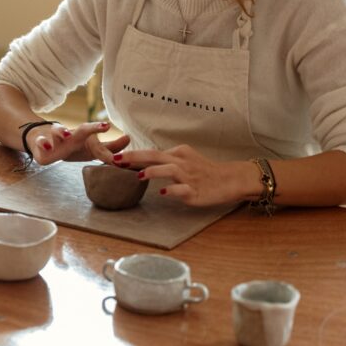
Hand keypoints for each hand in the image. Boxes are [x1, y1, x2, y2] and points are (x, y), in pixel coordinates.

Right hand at [26, 121, 130, 164]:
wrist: (42, 141)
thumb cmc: (71, 146)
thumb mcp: (91, 149)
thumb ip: (110, 148)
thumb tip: (129, 140)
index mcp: (85, 138)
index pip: (102, 142)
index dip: (114, 143)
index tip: (128, 138)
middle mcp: (72, 135)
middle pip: (83, 130)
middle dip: (94, 128)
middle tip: (105, 127)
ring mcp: (56, 138)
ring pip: (58, 131)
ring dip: (62, 132)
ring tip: (67, 134)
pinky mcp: (41, 143)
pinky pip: (41, 142)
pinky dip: (43, 143)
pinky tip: (47, 147)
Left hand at [113, 144, 259, 206]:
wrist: (230, 179)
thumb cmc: (205, 171)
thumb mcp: (185, 160)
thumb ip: (166, 161)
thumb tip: (143, 164)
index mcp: (178, 154)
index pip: (152, 153)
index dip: (133, 155)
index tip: (115, 157)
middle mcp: (182, 162)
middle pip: (155, 155)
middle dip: (135, 157)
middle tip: (117, 160)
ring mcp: (189, 176)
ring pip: (169, 169)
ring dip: (153, 171)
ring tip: (138, 176)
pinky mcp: (195, 190)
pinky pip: (182, 189)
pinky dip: (173, 190)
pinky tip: (163, 192)